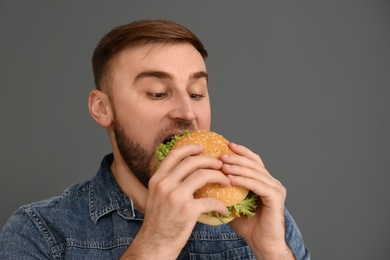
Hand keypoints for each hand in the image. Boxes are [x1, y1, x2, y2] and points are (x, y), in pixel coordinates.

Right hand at [122, 144, 229, 258]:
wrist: (155, 244)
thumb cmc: (158, 222)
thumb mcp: (155, 196)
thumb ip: (167, 182)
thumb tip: (183, 170)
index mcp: (157, 179)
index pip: (175, 154)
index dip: (190, 147)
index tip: (202, 147)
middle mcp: (165, 184)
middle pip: (192, 162)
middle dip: (210, 160)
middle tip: (220, 164)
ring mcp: (176, 197)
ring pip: (203, 175)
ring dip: (219, 176)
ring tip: (226, 181)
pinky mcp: (188, 210)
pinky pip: (210, 200)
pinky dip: (220, 203)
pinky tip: (224, 207)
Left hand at [220, 143, 293, 258]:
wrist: (262, 244)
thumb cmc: (248, 226)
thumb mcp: (234, 204)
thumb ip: (228, 191)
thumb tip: (209, 180)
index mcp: (265, 182)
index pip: (253, 161)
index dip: (241, 152)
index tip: (227, 144)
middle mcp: (273, 182)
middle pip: (254, 164)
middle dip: (236, 157)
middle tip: (221, 154)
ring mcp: (276, 189)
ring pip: (255, 173)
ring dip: (237, 167)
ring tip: (222, 165)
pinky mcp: (275, 197)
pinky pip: (257, 185)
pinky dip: (243, 180)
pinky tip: (230, 178)